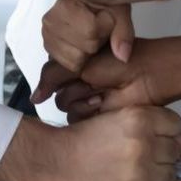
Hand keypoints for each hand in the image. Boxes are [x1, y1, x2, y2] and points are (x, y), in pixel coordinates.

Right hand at [35, 43, 168, 122]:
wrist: (146, 75)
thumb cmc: (117, 61)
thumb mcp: (80, 62)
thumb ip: (52, 75)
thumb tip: (34, 99)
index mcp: (75, 66)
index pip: (50, 75)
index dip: (59, 71)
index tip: (76, 66)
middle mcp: (78, 84)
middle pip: (56, 91)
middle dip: (71, 84)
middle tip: (90, 78)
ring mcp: (86, 101)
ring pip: (64, 106)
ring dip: (79, 97)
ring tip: (99, 91)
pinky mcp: (94, 118)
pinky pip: (75, 119)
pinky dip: (86, 109)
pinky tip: (101, 102)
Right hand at [42, 0, 133, 73]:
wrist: (88, 3)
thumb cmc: (101, 4)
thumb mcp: (119, 10)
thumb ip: (123, 32)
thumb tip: (122, 55)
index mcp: (65, 5)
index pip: (91, 31)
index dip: (105, 28)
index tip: (104, 17)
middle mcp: (51, 20)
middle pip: (85, 48)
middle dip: (97, 41)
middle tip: (98, 27)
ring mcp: (47, 36)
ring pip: (77, 60)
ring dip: (88, 52)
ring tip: (89, 35)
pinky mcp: (48, 48)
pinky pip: (70, 66)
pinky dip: (79, 59)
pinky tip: (81, 43)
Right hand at [55, 104, 180, 180]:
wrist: (59, 162)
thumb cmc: (89, 137)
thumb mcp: (118, 117)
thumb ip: (156, 125)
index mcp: (138, 117)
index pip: (175, 125)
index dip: (164, 133)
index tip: (150, 138)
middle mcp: (142, 143)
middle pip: (175, 151)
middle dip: (161, 154)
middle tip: (137, 157)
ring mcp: (140, 171)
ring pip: (169, 175)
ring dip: (157, 175)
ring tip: (133, 172)